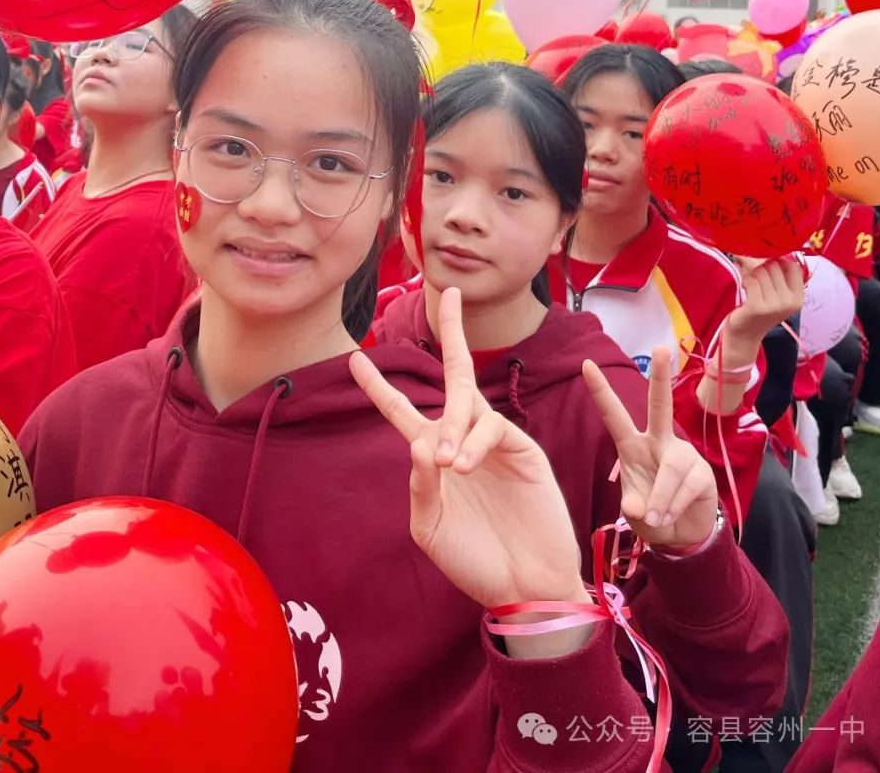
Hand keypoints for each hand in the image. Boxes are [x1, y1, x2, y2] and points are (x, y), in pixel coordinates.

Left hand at [349, 286, 584, 612]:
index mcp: (433, 458)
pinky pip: (493, 428)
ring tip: (449, 465)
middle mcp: (462, 440)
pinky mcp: (523, 450)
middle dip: (452, 330)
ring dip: (453, 426)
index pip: (402, 411)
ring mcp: (494, 443)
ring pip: (469, 405)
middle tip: (446, 289)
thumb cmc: (474, 562)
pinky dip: (475, 442)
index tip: (356, 359)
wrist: (524, 589)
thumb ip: (419, 487)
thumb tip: (419, 442)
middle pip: (455, 374)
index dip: (379, 387)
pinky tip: (465, 466)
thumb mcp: (429, 529)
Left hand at [582, 347, 717, 549]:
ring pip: (673, 465)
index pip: (614, 416)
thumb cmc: (651, 515)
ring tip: (655, 517)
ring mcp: (682, 454)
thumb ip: (632, 509)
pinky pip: (688, 485)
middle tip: (660, 348)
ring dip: (661, 497)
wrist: (682, 536)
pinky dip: (675, 506)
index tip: (585, 364)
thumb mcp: (634, 513)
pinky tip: (671, 516)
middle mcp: (659, 442)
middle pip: (659, 405)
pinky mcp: (703, 472)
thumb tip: (638, 508)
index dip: (601, 391)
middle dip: (660, 377)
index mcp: (633, 446)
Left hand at [725, 256, 804, 359]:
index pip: (793, 266)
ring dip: (751, 273)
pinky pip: (751, 280)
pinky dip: (745, 280)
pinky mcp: (758, 306)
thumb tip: (775, 247)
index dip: (779, 260)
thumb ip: (780, 276)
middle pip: (775, 265)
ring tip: (750, 283)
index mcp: (798, 298)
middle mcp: (790, 302)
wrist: (745, 336)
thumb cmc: (760, 310)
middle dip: (761, 265)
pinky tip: (745, 288)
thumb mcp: (777, 295)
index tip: (768, 263)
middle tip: (754, 274)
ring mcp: (774, 305)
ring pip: (761, 271)